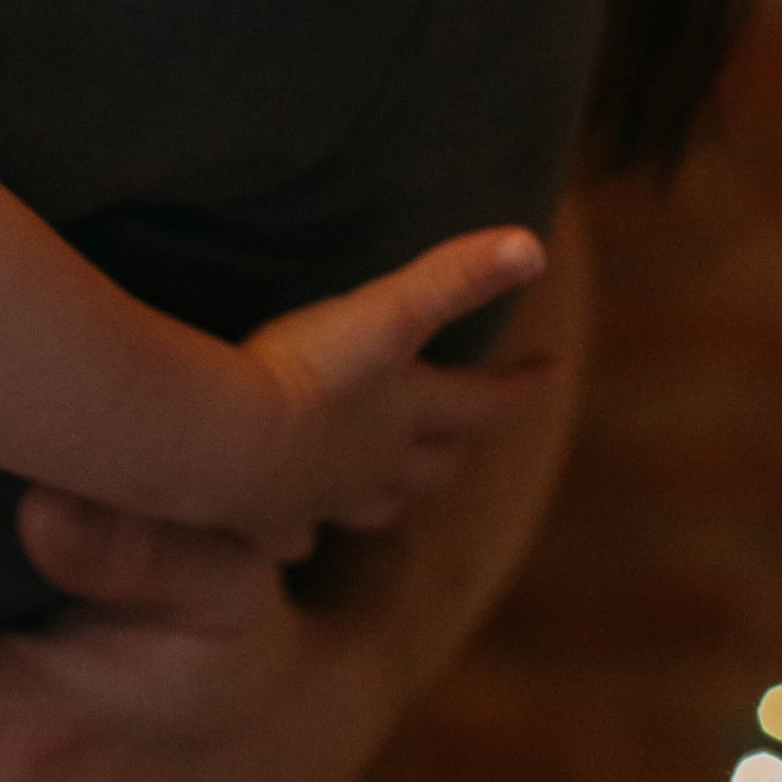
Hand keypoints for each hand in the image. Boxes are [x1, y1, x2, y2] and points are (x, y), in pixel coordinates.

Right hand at [234, 223, 546, 554]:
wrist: (228, 442)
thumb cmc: (308, 371)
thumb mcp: (386, 311)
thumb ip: (456, 277)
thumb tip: (533, 245)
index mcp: (410, 412)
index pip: (486, 402)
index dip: (523, 386)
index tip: (553, 369)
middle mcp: (378, 463)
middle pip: (435, 468)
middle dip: (454, 449)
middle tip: (466, 433)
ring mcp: (325, 499)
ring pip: (376, 506)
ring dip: (392, 494)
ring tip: (392, 484)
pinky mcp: (270, 521)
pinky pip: (296, 537)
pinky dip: (303, 533)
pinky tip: (299, 535)